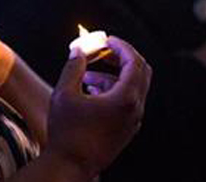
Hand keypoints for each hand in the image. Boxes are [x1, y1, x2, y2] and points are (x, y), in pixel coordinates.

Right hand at [45, 37, 150, 178]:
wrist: (69, 166)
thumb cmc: (66, 131)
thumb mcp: (64, 93)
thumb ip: (74, 66)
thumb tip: (79, 50)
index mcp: (125, 99)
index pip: (133, 61)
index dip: (120, 45)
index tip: (106, 39)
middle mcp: (135, 110)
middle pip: (140, 72)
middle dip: (121, 57)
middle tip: (102, 50)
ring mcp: (133, 122)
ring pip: (133, 88)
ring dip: (114, 75)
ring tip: (88, 74)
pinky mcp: (126, 130)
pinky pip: (127, 102)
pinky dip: (114, 90)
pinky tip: (91, 91)